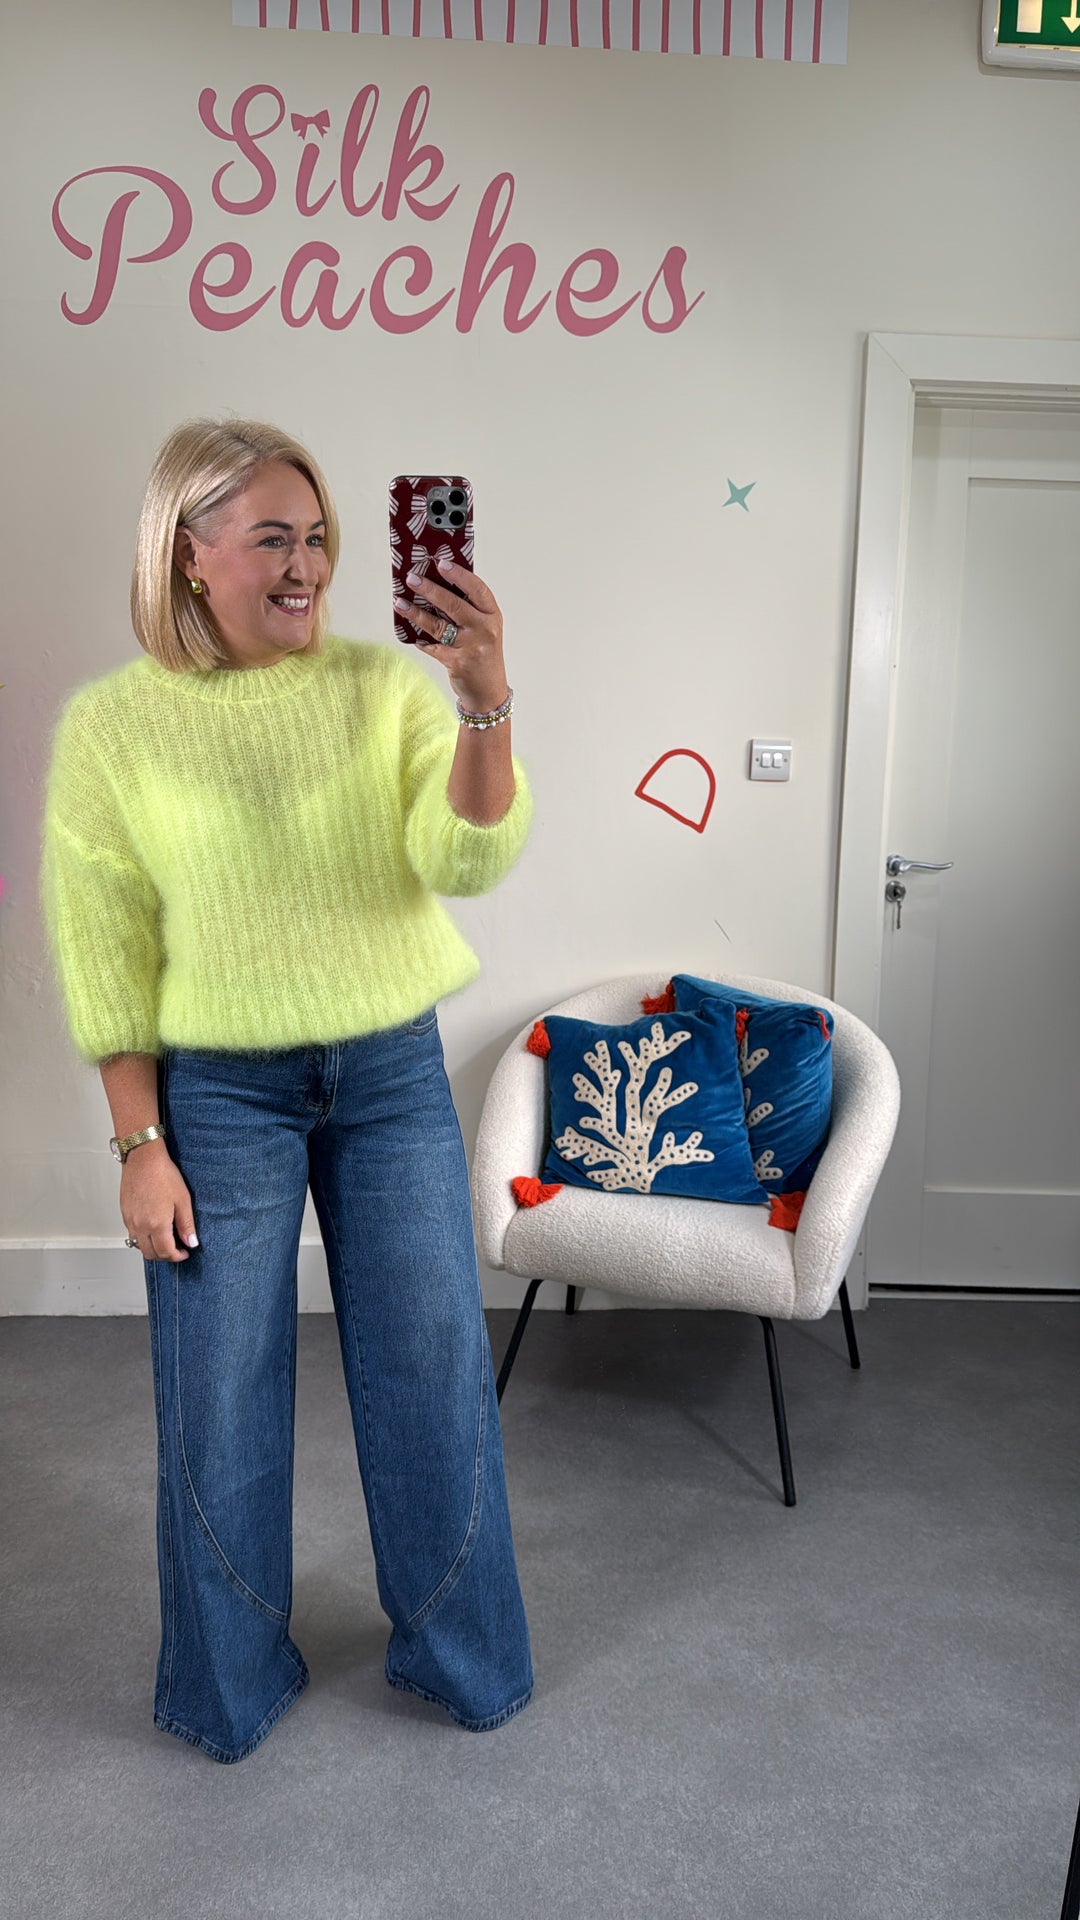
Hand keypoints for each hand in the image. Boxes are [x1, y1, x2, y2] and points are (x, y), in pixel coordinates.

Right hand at [120, 1145, 197, 1263]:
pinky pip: (132, 1234)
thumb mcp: (183, 1200)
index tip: (184, 1252)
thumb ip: (186, 1224)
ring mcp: (130, 1220)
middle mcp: (140, 1225)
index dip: (177, 1256)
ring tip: (165, 1239)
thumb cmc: (163, 1174)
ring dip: (152, 1248)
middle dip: (165, 1256)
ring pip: (139, 1246)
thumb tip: (191, 1242)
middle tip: (176, 1249)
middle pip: (150, 1254)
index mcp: (156, 1224)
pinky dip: (143, 1238)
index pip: (166, 1252)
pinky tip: (153, 1228)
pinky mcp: (125, 1213)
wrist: (143, 1158)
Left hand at [394, 559, 509, 712]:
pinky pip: (432, 646)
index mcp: (492, 615)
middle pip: (454, 604)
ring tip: (400, 602)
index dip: (459, 574)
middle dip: (430, 589)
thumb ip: (467, 609)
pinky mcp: (457, 663)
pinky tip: (409, 632)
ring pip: (438, 625)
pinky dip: (419, 639)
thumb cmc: (483, 653)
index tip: (441, 563)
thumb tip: (435, 585)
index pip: (477, 589)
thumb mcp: (484, 628)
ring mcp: (471, 647)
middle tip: (411, 578)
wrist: (489, 691)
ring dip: (416, 612)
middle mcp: (484, 630)